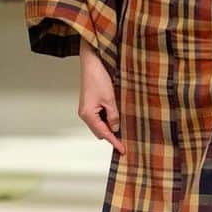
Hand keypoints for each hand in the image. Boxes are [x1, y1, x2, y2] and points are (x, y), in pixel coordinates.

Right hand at [79, 39, 125, 154]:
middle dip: (112, 135)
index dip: (114, 142)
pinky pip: (100, 116)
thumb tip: (116, 128)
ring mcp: (87, 108)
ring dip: (110, 125)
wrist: (92, 62)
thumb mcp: (110, 99)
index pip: (103, 133)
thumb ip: (113, 116)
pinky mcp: (90, 103)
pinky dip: (108, 118)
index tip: (122, 149)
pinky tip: (117, 115)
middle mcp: (85, 113)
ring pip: (100, 123)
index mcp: (88, 114)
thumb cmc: (97, 77)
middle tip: (126, 139)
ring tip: (123, 126)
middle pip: (100, 131)